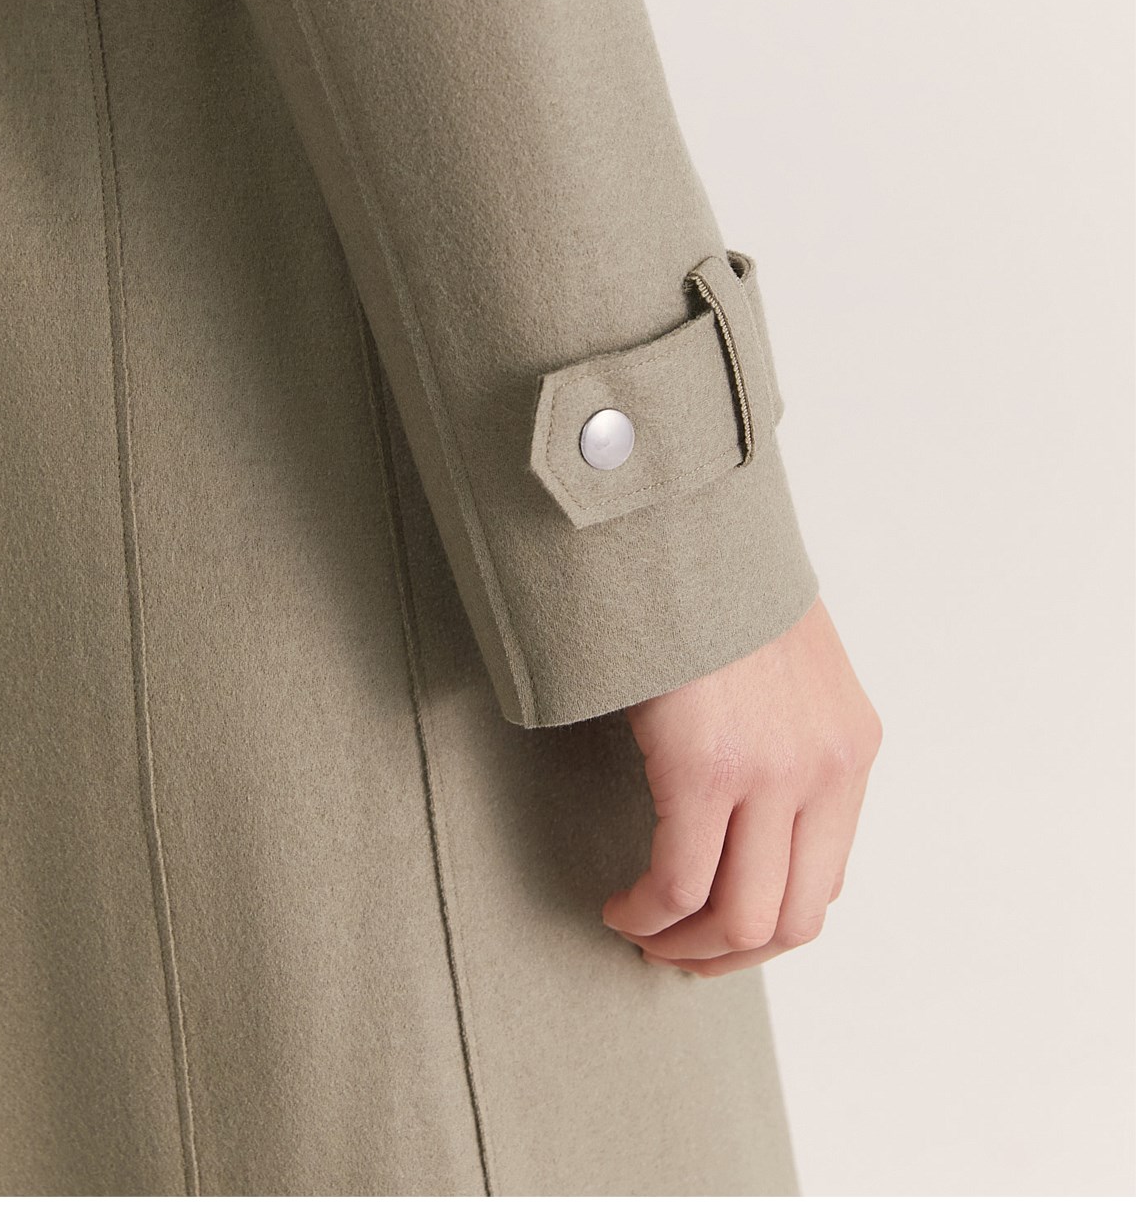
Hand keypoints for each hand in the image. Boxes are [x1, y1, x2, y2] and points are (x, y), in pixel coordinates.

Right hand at [602, 595, 880, 975]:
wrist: (681, 518)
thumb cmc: (712, 579)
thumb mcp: (781, 660)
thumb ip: (781, 729)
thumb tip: (739, 790)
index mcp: (851, 746)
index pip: (825, 879)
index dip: (763, 919)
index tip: (711, 923)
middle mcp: (827, 769)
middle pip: (792, 920)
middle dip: (727, 955)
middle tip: (673, 953)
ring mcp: (773, 772)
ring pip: (741, 919)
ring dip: (684, 945)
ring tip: (639, 931)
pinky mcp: (707, 766)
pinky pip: (678, 883)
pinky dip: (647, 913)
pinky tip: (621, 905)